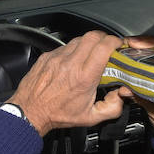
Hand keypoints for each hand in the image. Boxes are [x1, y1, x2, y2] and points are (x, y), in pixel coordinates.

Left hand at [9, 31, 125, 135]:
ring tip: (91, 54)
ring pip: (78, 39)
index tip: (119, 46)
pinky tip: (74, 61)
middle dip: (104, 38)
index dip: (115, 42)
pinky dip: (73, 50)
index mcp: (84, 77)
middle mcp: (70, 64)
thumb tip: (123, 94)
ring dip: (89, 43)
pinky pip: (64, 46)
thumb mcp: (91, 117)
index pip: (103, 47)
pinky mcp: (47, 56)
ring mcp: (57, 58)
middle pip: (92, 36)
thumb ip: (113, 107)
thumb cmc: (58, 115)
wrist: (30, 112)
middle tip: (108, 46)